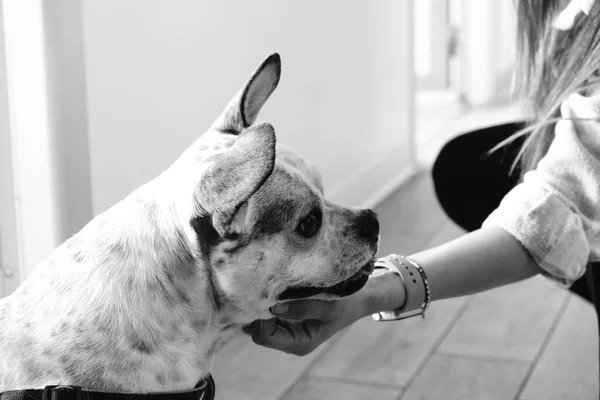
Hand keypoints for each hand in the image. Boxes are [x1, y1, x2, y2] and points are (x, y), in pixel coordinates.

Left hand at [243, 270, 405, 355]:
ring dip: (263, 304)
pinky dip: (267, 300)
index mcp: (297, 344)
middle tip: (265, 287)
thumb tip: (274, 306)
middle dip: (259, 310)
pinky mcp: (285, 317)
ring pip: (259, 320)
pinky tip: (273, 287)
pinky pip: (266, 312)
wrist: (359, 297)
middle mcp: (288, 340)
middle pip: (256, 329)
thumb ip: (301, 308)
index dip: (262, 317)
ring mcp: (286, 329)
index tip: (269, 295)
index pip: (263, 335)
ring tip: (269, 285)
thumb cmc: (345, 303)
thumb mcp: (328, 305)